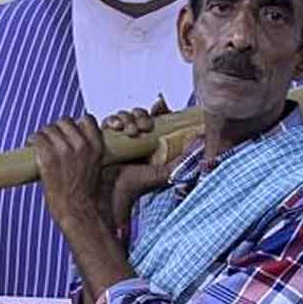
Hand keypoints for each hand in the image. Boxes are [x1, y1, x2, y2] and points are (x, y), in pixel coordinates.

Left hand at [30, 115, 106, 234]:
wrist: (79, 212)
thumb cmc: (88, 197)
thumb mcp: (98, 168)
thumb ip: (90, 152)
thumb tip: (77, 145)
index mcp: (96, 146)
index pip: (86, 120)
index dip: (75, 125)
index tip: (69, 133)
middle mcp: (82, 145)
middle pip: (64, 121)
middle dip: (57, 130)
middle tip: (51, 141)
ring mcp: (65, 150)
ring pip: (49, 128)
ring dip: (43, 135)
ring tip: (40, 145)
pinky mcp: (48, 157)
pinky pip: (37, 138)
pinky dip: (33, 140)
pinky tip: (31, 146)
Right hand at [101, 97, 175, 238]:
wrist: (111, 197)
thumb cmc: (135, 188)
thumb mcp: (162, 173)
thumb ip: (181, 162)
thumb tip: (199, 144)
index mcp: (150, 143)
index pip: (155, 119)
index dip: (159, 110)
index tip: (160, 106)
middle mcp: (134, 139)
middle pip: (139, 115)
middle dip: (142, 116)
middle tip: (145, 127)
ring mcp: (118, 138)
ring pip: (124, 116)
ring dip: (128, 118)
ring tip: (131, 132)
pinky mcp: (103, 139)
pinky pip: (108, 122)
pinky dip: (113, 120)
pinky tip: (116, 127)